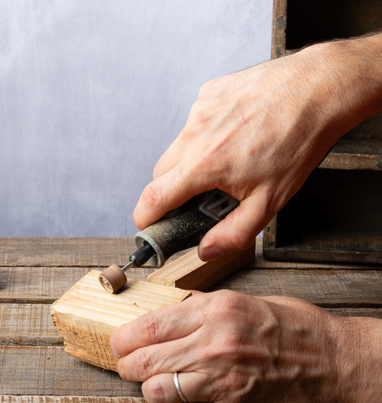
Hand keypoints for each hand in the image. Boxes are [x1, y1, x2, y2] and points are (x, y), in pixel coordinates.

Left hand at [110, 290, 381, 402]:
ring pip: (154, 392)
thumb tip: (168, 312)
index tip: (120, 343)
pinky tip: (174, 401)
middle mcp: (212, 346)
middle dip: (128, 365)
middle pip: (143, 361)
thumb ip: (200, 307)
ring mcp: (219, 381)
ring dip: (147, 388)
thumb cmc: (295, 329)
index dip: (124, 339)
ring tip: (153, 382)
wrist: (336, 364)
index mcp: (213, 313)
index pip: (146, 328)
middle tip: (129, 364)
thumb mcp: (243, 301)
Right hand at [134, 34, 381, 260]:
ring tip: (231, 159)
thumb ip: (233, 233)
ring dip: (193, 159)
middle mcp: (194, 134)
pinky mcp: (209, 92)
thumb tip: (207, 250)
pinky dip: (208, 132)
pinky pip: (196, 121)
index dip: (145, 218)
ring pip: (180, 145)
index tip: (150, 225)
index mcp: (204, 165)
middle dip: (174, 190)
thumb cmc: (298, 143)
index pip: (153, 198)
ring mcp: (199, 110)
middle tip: (203, 197)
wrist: (318, 90)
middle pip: (161, 174)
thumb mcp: (270, 202)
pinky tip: (237, 132)